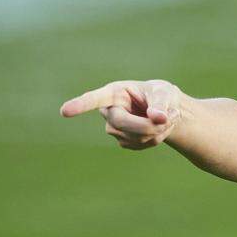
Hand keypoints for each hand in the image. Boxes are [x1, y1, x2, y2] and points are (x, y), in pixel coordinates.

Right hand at [60, 79, 182, 150]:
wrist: (165, 111)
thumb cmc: (161, 95)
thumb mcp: (164, 92)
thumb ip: (161, 103)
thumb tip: (157, 117)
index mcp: (113, 93)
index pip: (94, 99)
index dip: (81, 105)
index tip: (65, 111)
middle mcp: (109, 111)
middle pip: (121, 124)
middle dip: (148, 124)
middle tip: (171, 116)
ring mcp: (114, 129)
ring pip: (135, 136)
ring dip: (158, 129)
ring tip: (169, 116)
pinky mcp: (124, 142)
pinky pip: (142, 144)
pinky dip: (158, 137)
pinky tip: (161, 128)